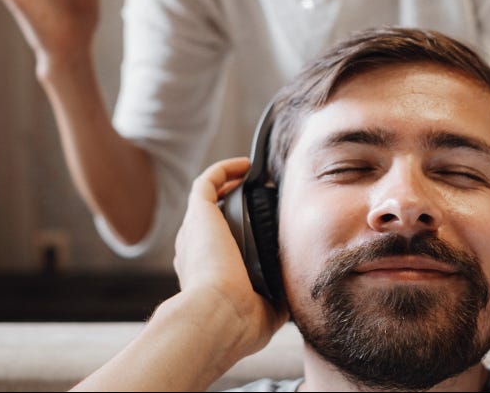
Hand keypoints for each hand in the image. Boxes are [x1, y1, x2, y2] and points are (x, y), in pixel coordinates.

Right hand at [175, 159, 286, 354]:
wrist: (219, 317)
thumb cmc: (240, 323)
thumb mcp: (266, 312)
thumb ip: (278, 297)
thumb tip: (295, 287)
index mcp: (205, 277)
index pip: (215, 250)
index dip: (236, 236)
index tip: (262, 229)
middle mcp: (194, 252)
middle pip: (210, 221)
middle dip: (232, 208)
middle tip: (265, 200)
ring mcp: (194, 231)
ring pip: (207, 199)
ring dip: (230, 186)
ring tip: (256, 179)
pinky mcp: (199, 213)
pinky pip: (207, 181)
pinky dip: (225, 170)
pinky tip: (247, 166)